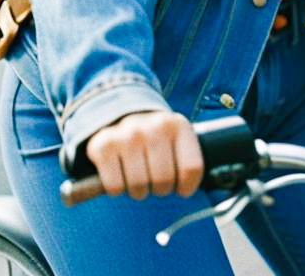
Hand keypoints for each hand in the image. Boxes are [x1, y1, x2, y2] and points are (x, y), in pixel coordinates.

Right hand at [84, 111, 203, 199]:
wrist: (120, 115)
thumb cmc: (155, 139)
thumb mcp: (177, 139)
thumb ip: (190, 159)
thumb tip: (202, 187)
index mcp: (178, 125)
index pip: (192, 169)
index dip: (186, 187)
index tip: (180, 187)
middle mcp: (153, 126)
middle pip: (164, 182)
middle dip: (160, 189)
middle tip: (154, 179)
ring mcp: (127, 134)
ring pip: (140, 187)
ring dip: (139, 190)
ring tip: (137, 174)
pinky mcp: (103, 146)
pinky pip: (115, 187)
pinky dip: (117, 188)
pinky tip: (120, 172)